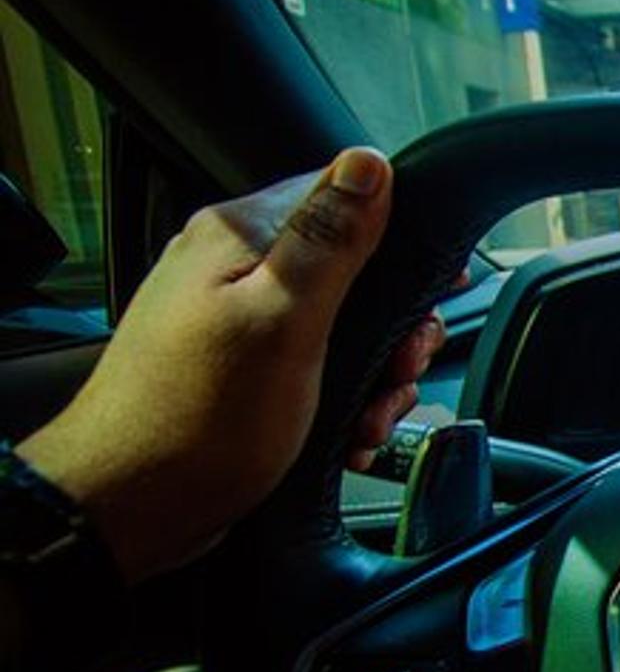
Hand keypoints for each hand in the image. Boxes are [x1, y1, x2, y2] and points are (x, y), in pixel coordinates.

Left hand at [19, 149, 443, 579]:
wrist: (131, 506)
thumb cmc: (194, 422)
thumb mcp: (283, 322)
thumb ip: (329, 240)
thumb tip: (368, 165)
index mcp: (238, 238)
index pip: (342, 196)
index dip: (403, 239)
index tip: (435, 287)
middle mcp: (231, 269)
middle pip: (351, 268)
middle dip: (395, 326)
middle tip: (399, 368)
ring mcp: (233, 320)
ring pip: (341, 324)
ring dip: (374, 373)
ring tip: (369, 414)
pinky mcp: (240, 368)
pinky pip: (314, 365)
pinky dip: (342, 398)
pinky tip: (345, 431)